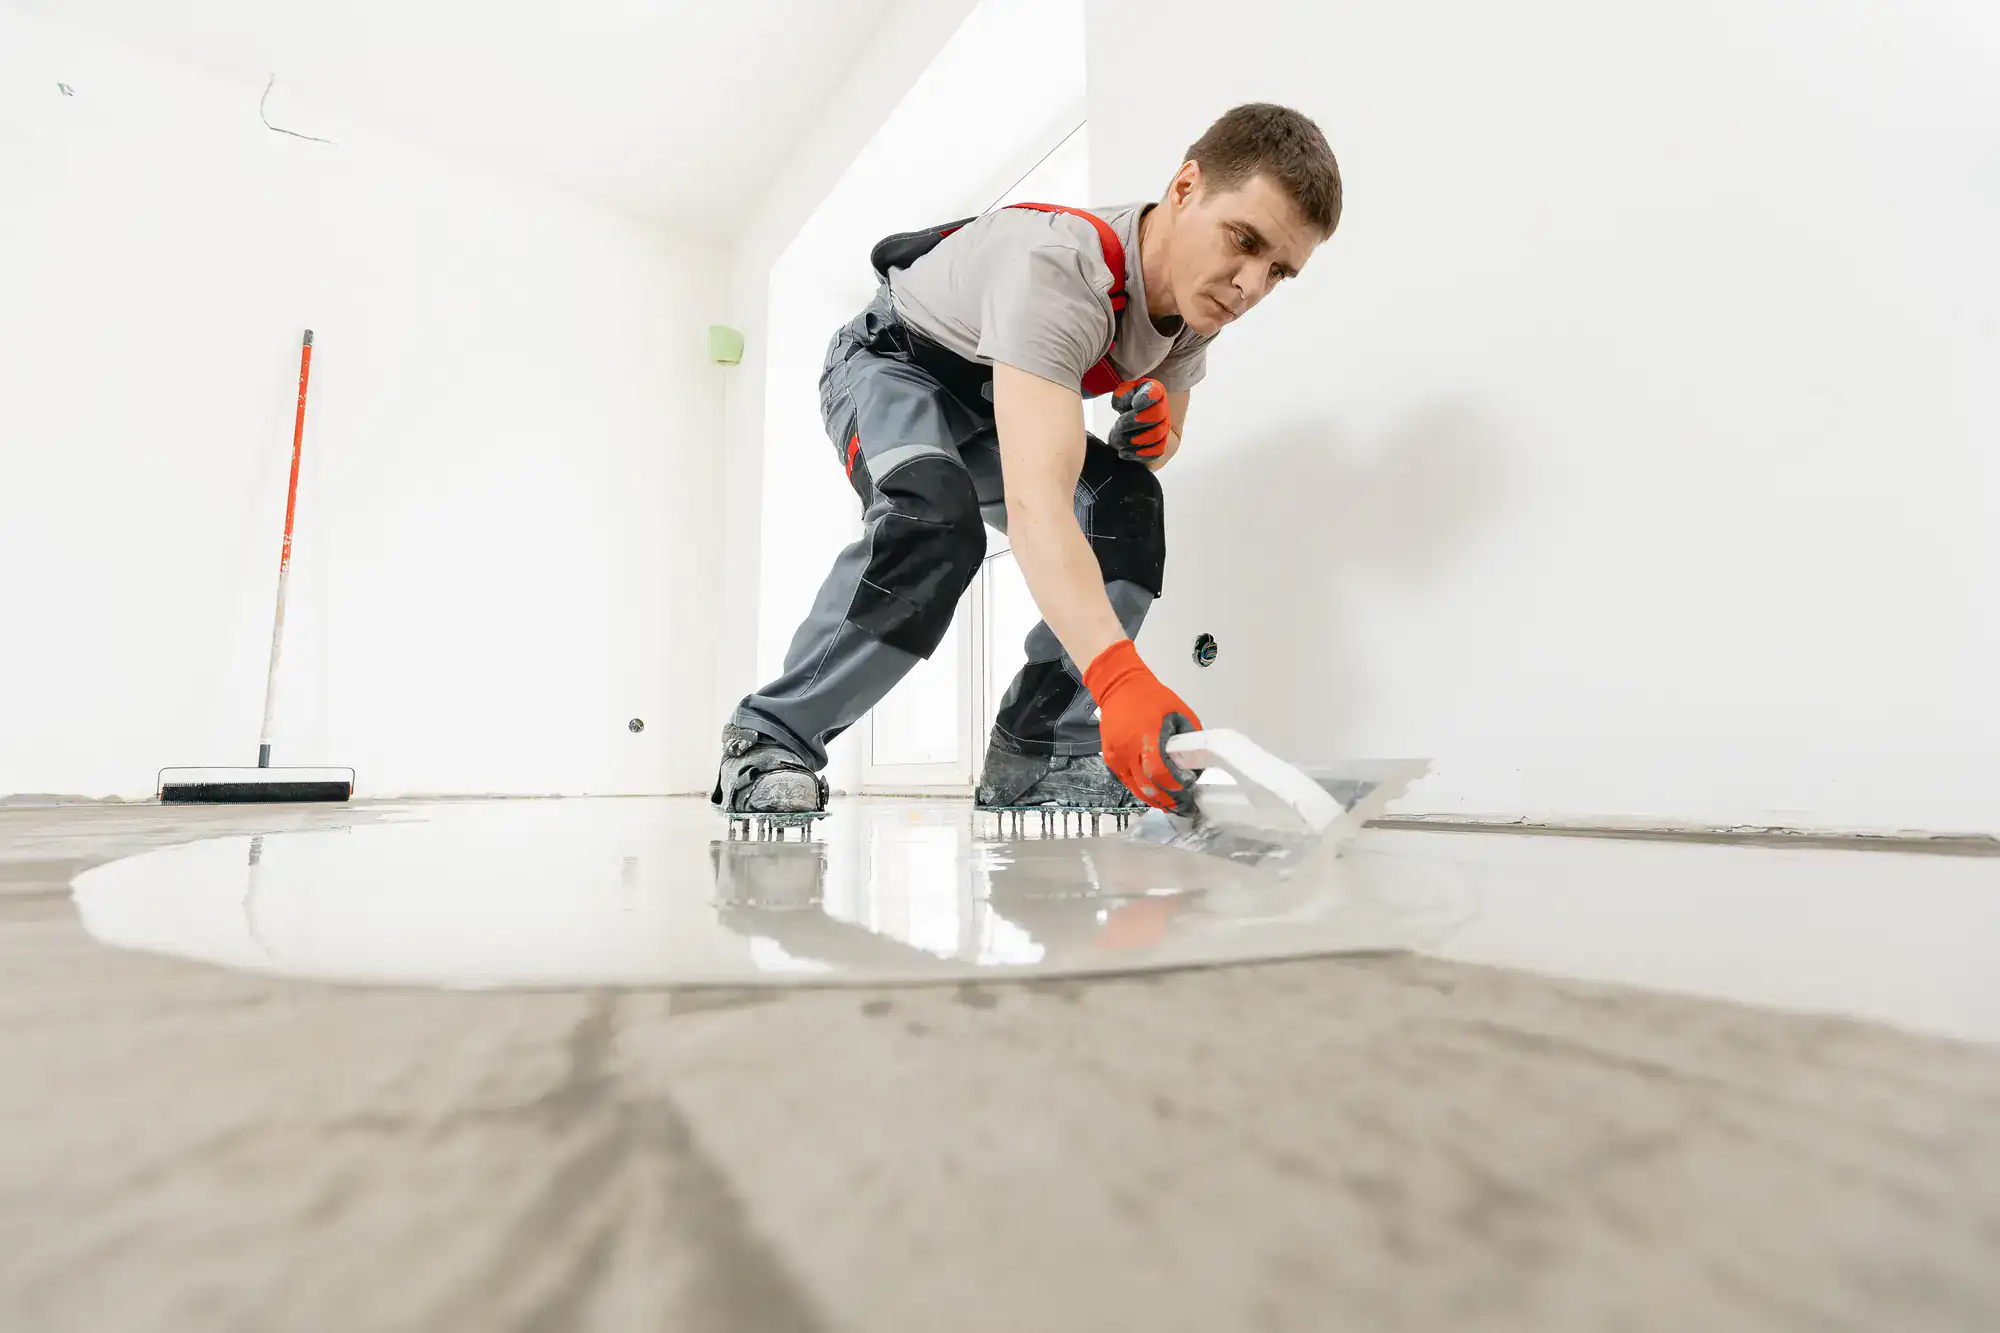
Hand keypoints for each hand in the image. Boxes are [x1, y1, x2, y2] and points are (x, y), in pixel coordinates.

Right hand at [1083, 639, 1201, 812]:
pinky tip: (1153, 790)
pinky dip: (1140, 789)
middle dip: (1166, 798)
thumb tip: (1197, 761)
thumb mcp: (1179, 711)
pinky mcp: (1109, 759)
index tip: (1187, 784)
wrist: (1119, 688)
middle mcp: (1128, 749)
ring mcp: (1116, 756)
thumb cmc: (1152, 697)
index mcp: (1147, 735)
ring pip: (1135, 789)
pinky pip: (1126, 781)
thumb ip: (1190, 736)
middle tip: (1182, 804)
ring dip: (1153, 799)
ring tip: (1170, 803)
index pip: (1159, 771)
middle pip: (1147, 787)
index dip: (1174, 784)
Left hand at [1108, 377, 1170, 461]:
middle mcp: (1163, 410)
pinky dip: (1139, 454)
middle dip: (1135, 421)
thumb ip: (1123, 394)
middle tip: (1119, 425)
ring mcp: (1164, 429)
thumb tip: (1124, 399)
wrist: (1141, 424)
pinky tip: (1123, 453)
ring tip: (1118, 440)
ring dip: (1135, 439)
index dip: (1146, 398)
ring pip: (1156, 435)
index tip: (1134, 404)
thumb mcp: (1124, 395)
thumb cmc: (1129, 406)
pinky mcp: (1161, 447)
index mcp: (1155, 391)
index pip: (1156, 392)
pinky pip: (1156, 453)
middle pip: (1157, 415)